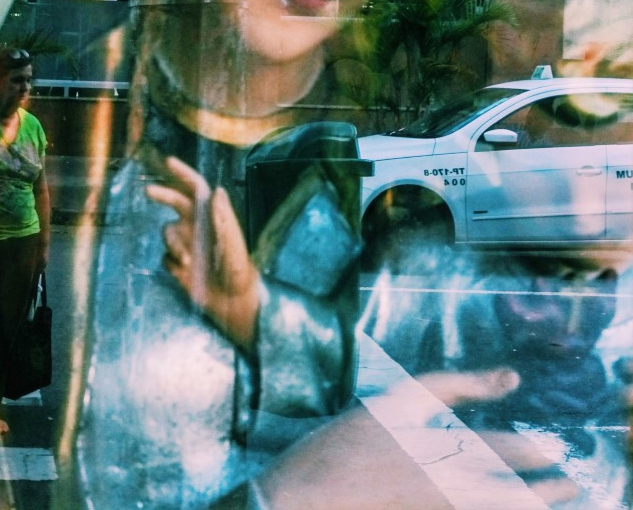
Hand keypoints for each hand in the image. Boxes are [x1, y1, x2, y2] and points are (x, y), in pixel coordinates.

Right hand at [148, 156, 258, 350]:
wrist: (234, 302)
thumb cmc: (239, 270)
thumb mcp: (234, 243)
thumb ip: (224, 218)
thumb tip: (217, 190)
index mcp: (211, 216)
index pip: (196, 189)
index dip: (183, 173)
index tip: (169, 162)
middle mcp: (196, 226)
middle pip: (175, 202)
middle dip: (162, 194)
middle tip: (149, 191)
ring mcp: (186, 244)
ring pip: (167, 233)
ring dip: (174, 245)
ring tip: (189, 262)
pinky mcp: (177, 264)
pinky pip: (166, 257)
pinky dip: (173, 263)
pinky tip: (185, 272)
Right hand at [256, 368, 578, 508]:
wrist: (308, 497)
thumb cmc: (348, 444)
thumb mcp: (399, 400)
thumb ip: (458, 384)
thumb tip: (511, 377)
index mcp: (453, 451)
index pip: (520, 452)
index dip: (544, 453)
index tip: (554, 453)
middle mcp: (461, 488)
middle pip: (527, 497)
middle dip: (553, 490)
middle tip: (566, 485)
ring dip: (531, 504)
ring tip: (544, 499)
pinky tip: (494, 503)